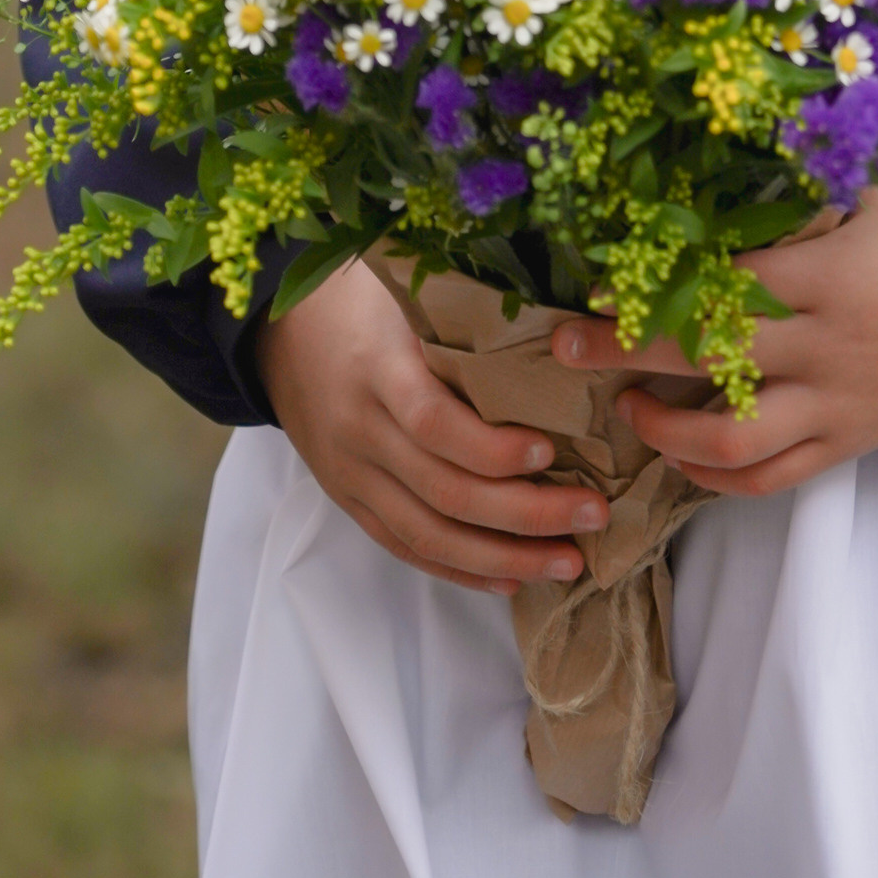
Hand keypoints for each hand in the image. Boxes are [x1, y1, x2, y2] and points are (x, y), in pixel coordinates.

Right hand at [255, 257, 603, 594]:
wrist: (283, 335)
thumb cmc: (366, 302)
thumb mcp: (409, 297)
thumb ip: (466, 322)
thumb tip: (564, 335)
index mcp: (378, 369)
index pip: (433, 421)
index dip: (492, 446)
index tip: (551, 450)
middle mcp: (360, 430)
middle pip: (444, 490)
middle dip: (525, 514)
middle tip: (594, 513)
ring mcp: (350, 474)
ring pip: (428, 534)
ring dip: (503, 558)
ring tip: (568, 561)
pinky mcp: (349, 501)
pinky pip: (404, 547)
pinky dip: (459, 570)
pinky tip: (510, 580)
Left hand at [551, 189, 877, 498]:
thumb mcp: (874, 195)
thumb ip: (804, 183)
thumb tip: (731, 141)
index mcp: (824, 278)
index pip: (721, 286)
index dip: (653, 292)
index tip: (595, 288)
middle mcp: (820, 349)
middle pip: (707, 360)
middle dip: (625, 353)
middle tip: (566, 346)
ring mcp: (831, 406)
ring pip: (732, 442)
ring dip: (665, 432)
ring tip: (627, 406)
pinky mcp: (843, 446)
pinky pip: (770, 480)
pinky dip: (716, 478)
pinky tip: (680, 456)